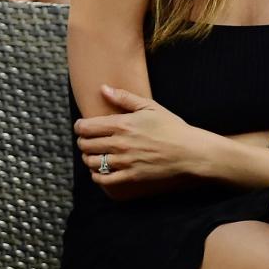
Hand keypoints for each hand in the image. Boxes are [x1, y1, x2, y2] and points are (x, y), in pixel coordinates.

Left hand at [75, 85, 204, 185]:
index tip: (83, 126)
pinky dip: (97, 175)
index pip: (86, 127)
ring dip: (88, 158)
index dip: (79, 126)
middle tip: (89, 140)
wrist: (189, 151)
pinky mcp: (129, 177)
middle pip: (85, 145)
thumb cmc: (172, 127)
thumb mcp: (150, 107)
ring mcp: (123, 162)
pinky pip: (102, 179)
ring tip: (95, 154)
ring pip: (91, 162)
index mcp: (122, 124)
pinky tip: (102, 169)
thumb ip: (124, 97)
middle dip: (83, 141)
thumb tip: (103, 89)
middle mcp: (119, 144)